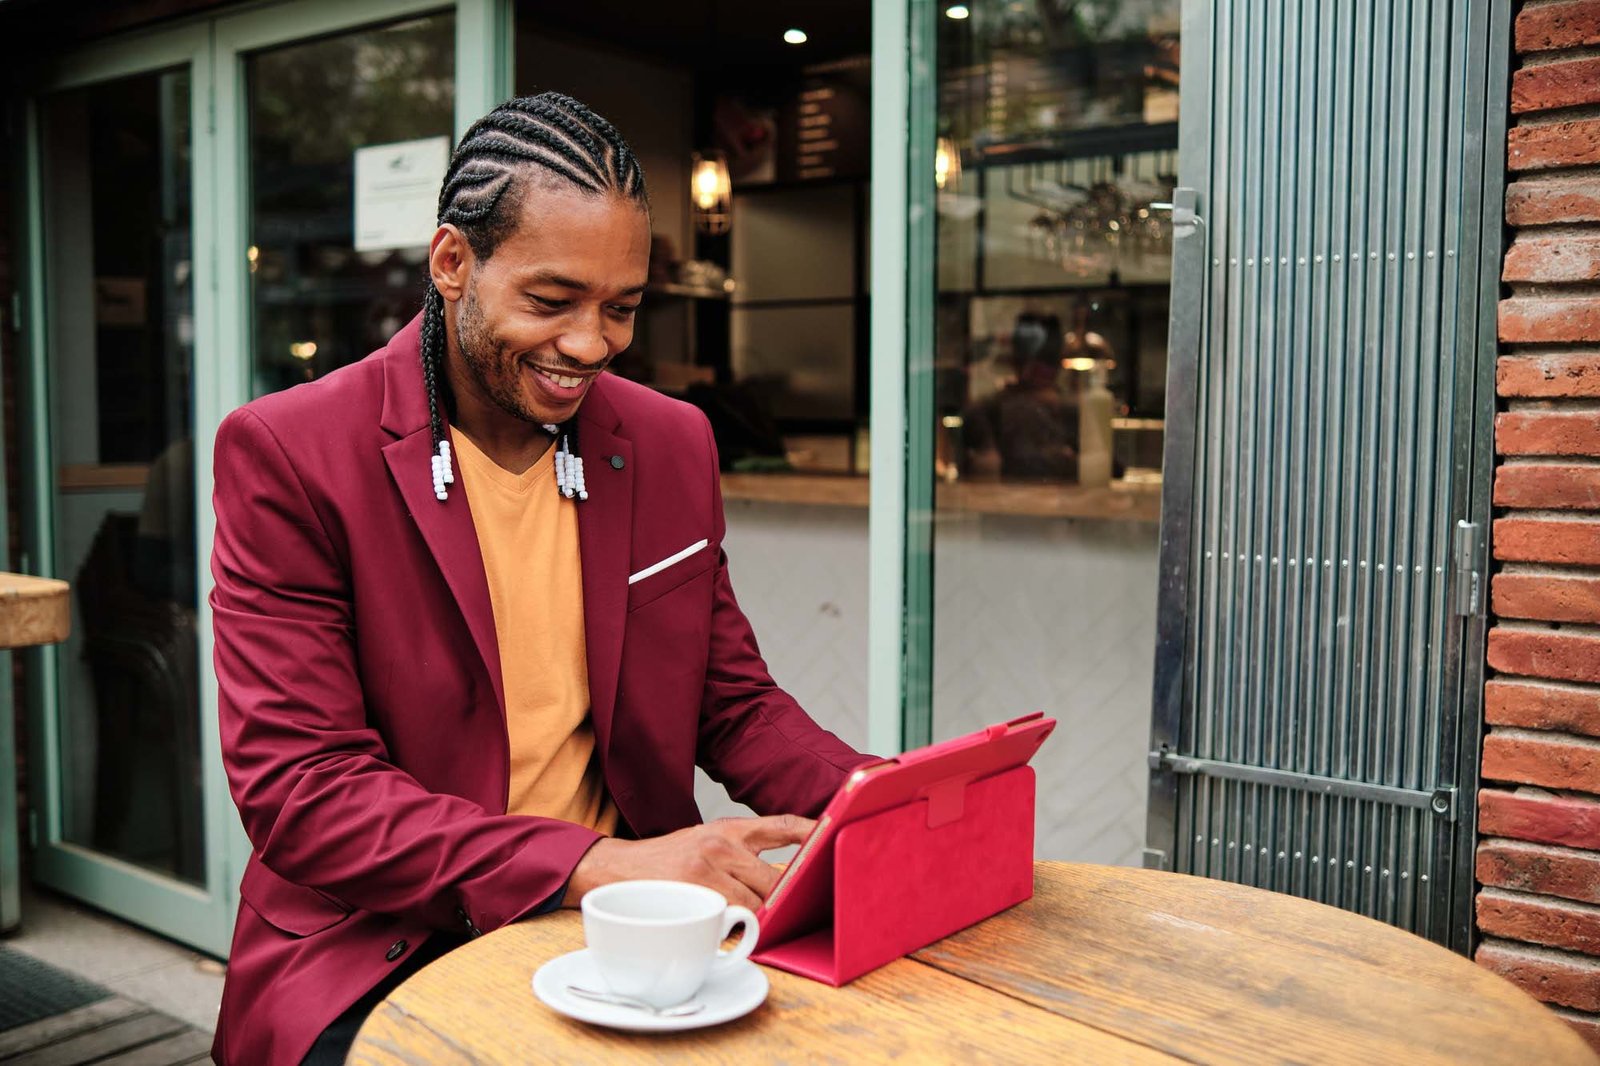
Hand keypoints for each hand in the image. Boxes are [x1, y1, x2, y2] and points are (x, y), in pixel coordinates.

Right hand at [565, 814, 813, 910]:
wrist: (617, 870)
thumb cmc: (668, 861)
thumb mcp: (706, 842)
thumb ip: (744, 854)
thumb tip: (786, 876)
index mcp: (729, 829)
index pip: (782, 825)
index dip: (813, 831)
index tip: (836, 835)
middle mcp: (722, 845)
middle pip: (777, 877)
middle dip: (790, 897)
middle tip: (804, 908)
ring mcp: (709, 871)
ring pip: (758, 902)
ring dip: (766, 919)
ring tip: (769, 926)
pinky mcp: (695, 895)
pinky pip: (733, 920)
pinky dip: (740, 930)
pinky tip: (738, 933)